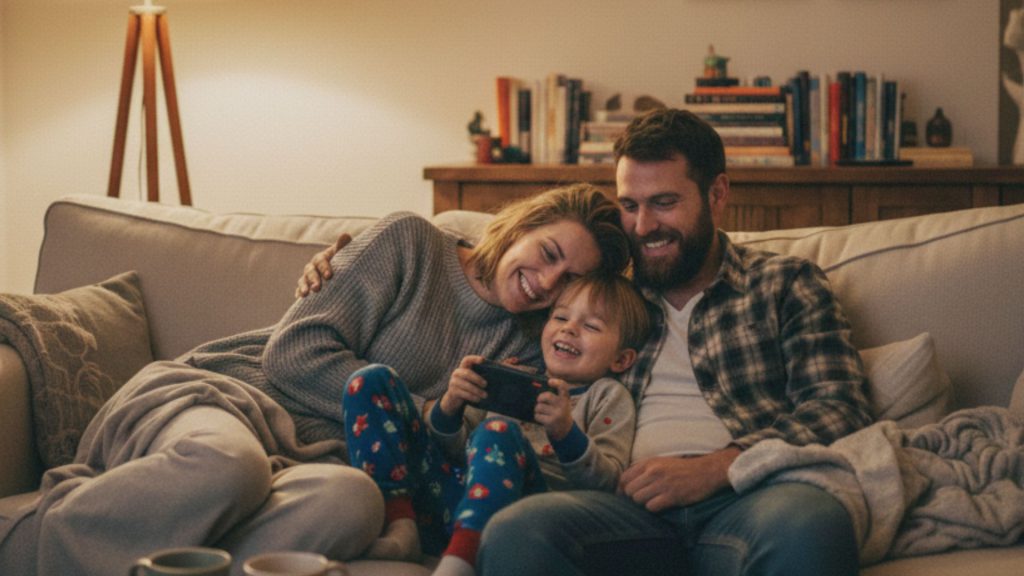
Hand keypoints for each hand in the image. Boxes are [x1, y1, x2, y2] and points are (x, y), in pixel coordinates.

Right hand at [295, 233, 352, 297]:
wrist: (340, 273)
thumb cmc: (343, 262)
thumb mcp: (343, 254)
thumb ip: (342, 246)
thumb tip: (345, 235)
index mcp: (322, 258)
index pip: (321, 261)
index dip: (324, 268)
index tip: (329, 276)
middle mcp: (313, 267)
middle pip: (310, 272)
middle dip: (313, 280)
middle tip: (317, 288)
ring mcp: (307, 277)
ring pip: (303, 281)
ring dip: (304, 287)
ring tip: (306, 294)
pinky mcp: (306, 287)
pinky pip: (300, 290)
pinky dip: (299, 293)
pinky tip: (299, 298)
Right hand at [439, 355, 487, 414]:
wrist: (454, 400)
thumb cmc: (469, 387)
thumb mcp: (474, 379)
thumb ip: (485, 373)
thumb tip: (504, 363)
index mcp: (463, 367)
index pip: (467, 359)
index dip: (474, 359)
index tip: (483, 360)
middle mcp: (457, 373)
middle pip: (467, 373)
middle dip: (477, 379)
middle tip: (486, 384)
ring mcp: (453, 382)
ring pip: (466, 385)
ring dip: (476, 390)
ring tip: (485, 395)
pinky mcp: (453, 391)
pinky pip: (463, 393)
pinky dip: (472, 396)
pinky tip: (478, 399)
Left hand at [534, 378, 572, 440]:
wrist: (565, 429)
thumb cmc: (559, 411)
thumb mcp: (561, 402)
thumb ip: (553, 394)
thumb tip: (536, 386)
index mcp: (565, 398)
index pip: (563, 387)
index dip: (556, 382)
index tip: (550, 381)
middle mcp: (563, 405)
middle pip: (546, 396)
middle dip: (540, 398)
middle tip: (539, 400)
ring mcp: (557, 414)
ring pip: (539, 406)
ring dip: (538, 409)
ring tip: (543, 412)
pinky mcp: (551, 422)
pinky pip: (537, 416)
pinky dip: (537, 417)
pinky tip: (543, 419)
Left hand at [619, 446, 740, 511]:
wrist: (707, 471)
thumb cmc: (682, 468)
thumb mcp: (661, 461)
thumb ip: (643, 470)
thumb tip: (623, 485)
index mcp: (649, 462)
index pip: (624, 478)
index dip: (622, 489)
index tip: (627, 495)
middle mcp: (653, 471)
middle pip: (629, 491)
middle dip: (634, 497)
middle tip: (645, 498)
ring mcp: (662, 483)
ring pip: (638, 499)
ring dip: (644, 503)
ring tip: (655, 500)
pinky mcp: (672, 496)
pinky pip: (652, 507)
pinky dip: (654, 508)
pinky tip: (662, 504)